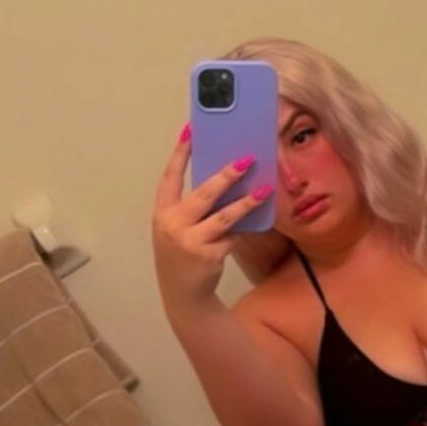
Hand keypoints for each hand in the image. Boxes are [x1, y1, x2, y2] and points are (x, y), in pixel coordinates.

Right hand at [152, 124, 273, 316]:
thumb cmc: (183, 254)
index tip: (191, 130)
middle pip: (204, 193)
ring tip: (264, 189)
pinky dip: (244, 229)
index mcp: (162, 212)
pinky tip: (257, 221)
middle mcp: (172, 225)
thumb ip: (192, 208)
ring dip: (247, 202)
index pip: (170, 176)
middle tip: (247, 159)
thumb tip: (224, 179)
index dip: (181, 153)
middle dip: (227, 175)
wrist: (183, 295)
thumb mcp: (179, 228)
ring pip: (225, 216)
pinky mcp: (209, 255)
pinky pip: (233, 236)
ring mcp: (190, 241)